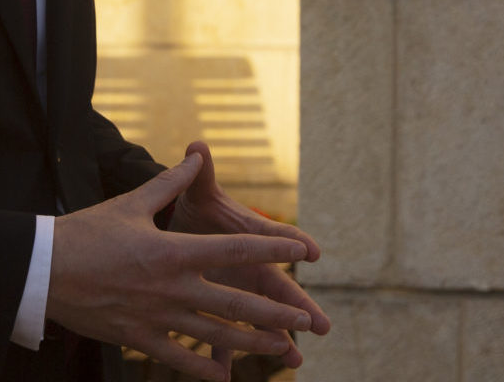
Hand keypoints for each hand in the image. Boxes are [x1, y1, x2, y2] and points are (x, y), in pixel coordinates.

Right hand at [48, 151, 310, 380]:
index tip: (302, 252)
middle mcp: (172, 287)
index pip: (236, 250)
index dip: (272, 250)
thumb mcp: (131, 203)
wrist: (42, 269)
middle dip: (274, 314)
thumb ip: (169, 184)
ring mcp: (155, 317)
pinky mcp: (137, 337)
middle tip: (306, 322)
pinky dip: (202, 368)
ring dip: (250, 344)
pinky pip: (177, 357)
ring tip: (280, 350)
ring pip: (214, 335)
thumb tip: (194, 155)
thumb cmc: (86, 232)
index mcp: (175, 250)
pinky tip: (224, 378)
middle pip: (235, 304)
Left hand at [166, 141, 330, 370]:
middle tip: (321, 325)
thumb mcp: (199, 194)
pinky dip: (225, 356)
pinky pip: (224, 337)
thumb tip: (197, 144)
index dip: (294, 242)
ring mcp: (240, 292)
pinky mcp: (219, 309)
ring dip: (276, 339)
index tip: (312, 252)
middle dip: (300, 307)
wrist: (182, 231)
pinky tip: (229, 379)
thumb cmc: (197, 210)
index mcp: (252, 238)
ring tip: (294, 360)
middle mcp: (253, 268)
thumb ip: (199, 173)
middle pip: (281, 288)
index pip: (279, 238)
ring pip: (261, 319)